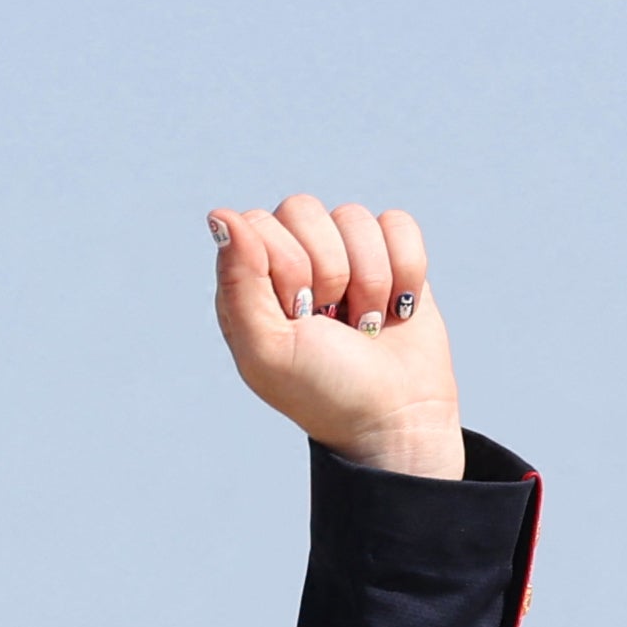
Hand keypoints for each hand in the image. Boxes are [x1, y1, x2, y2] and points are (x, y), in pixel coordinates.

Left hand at [208, 196, 463, 479]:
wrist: (393, 417)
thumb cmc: (321, 390)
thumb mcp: (267, 347)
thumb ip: (238, 281)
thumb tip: (221, 214)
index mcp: (249, 281)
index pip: (259, 223)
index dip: (285, 263)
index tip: (298, 313)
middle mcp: (292, 259)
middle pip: (304, 208)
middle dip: (327, 269)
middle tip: (329, 319)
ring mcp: (344, 255)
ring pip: (354, 217)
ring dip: (369, 278)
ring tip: (362, 322)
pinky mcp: (392, 257)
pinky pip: (398, 224)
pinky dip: (405, 269)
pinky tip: (395, 308)